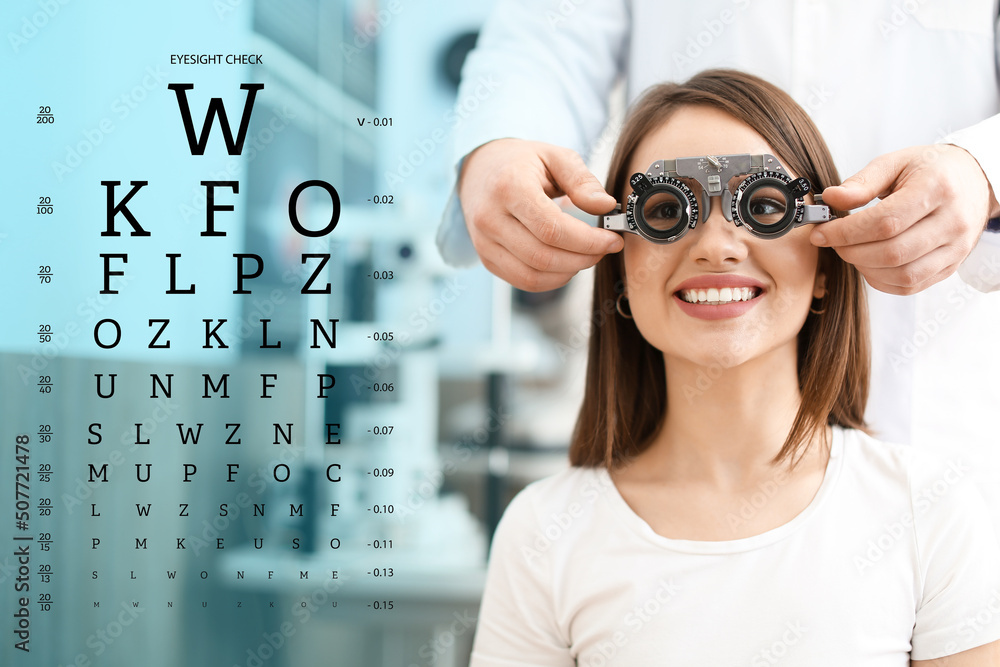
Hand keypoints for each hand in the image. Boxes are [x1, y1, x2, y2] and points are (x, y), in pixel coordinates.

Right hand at [457, 138, 622, 291]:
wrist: (480, 168)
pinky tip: (566, 264)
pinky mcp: (486, 257)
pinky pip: (522, 280)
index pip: (552, 229)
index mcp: (508, 187)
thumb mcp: (555, 156)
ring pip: (532, 275)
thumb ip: (582, 180)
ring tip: (586, 255)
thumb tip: (605, 206)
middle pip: (543, 256)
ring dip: (568, 272)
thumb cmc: (521, 162)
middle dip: (583, 258)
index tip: (612, 240)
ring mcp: (484, 241)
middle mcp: (490, 218)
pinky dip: (551, 279)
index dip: (588, 241)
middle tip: (604, 248)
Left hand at [810, 144, 999, 294]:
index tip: (820, 232)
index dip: (846, 232)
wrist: (974, 180)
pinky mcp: (951, 266)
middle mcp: (952, 222)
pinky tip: (869, 263)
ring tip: (851, 249)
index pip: (885, 222)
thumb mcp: (896, 162)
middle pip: (892, 253)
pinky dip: (881, 280)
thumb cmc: (930, 169)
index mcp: (937, 189)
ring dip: (864, 268)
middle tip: (833, 241)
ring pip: (902, 275)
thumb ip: (862, 182)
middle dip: (851, 251)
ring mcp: (955, 248)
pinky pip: (910, 286)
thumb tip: (830, 199)